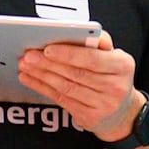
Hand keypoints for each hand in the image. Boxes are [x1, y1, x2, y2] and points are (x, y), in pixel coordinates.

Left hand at [18, 30, 141, 140]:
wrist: (121, 111)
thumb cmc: (111, 75)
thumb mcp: (113, 56)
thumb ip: (98, 42)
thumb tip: (80, 30)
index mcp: (122, 66)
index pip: (92, 59)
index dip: (69, 54)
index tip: (48, 48)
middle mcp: (116, 87)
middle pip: (76, 74)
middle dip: (48, 64)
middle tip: (29, 55)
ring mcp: (104, 105)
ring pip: (66, 87)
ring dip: (42, 75)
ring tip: (25, 64)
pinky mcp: (90, 118)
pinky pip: (61, 100)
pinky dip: (42, 88)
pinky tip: (30, 79)